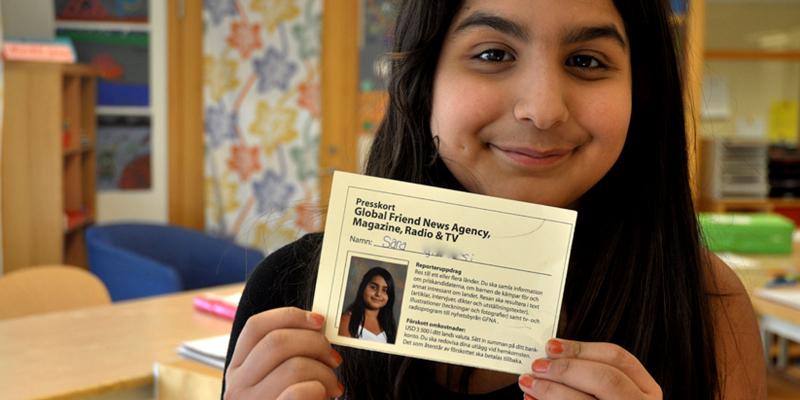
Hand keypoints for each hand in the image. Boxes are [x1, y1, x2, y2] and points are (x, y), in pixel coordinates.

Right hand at [224, 307, 343, 399]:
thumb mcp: (280, 377)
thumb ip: (289, 353)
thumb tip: (318, 326)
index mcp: (238, 368)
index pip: (257, 326)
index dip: (291, 316)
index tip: (319, 321)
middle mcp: (237, 386)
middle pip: (278, 341)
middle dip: (316, 344)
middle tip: (333, 358)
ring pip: (294, 366)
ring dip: (325, 373)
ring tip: (332, 386)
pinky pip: (300, 391)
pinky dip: (320, 389)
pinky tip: (324, 397)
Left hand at [518, 338, 661, 399]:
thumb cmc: (602, 399)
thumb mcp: (610, 390)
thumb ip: (588, 372)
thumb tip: (552, 353)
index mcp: (645, 390)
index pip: (617, 358)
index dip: (581, 348)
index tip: (551, 346)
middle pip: (605, 379)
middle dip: (566, 369)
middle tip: (537, 366)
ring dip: (551, 390)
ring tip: (528, 382)